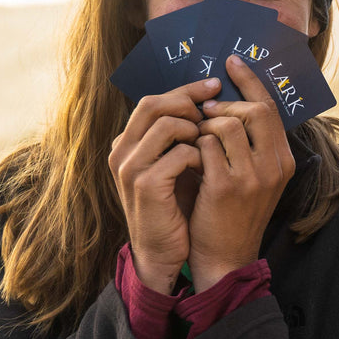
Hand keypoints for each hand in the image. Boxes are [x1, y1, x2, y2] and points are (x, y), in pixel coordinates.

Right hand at [109, 78, 219, 293]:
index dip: (185, 91)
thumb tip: (209, 101)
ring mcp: (130, 168)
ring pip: (166, 125)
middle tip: (216, 108)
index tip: (214, 85)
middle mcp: (122, 151)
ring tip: (210, 144)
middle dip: (189, 101)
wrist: (164, 252)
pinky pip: (179, 154)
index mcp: (127, 143)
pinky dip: (199, 155)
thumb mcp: (174, 166)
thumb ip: (180, 137)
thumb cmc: (175, 207)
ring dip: (196, 130)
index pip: (153, 101)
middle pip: (153, 104)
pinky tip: (209, 166)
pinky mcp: (146, 186)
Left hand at [187, 56, 296, 291]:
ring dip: (203, 126)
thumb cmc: (232, 213)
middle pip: (254, 110)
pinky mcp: (227, 186)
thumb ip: (249, 144)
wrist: (224, 257)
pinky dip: (192, 146)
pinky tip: (188, 159)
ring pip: (225, 125)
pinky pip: (205, 146)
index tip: (231, 62)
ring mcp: (253, 176)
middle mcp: (275, 165)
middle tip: (203, 111)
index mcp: (283, 159)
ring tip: (194, 140)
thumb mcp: (254, 177)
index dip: (250, 81)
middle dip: (223, 104)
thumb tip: (227, 102)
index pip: (270, 108)